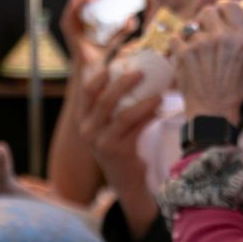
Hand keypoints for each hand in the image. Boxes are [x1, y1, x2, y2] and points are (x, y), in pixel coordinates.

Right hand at [60, 0, 137, 70]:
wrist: (93, 65)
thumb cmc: (102, 50)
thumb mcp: (118, 37)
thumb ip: (126, 29)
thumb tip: (134, 17)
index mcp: (87, 13)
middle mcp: (78, 14)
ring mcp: (71, 18)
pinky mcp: (67, 25)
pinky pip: (71, 9)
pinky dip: (79, 1)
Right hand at [77, 66, 159, 197]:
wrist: (124, 178)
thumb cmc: (118, 142)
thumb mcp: (106, 124)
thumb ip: (110, 102)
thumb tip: (128, 68)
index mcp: (82, 118)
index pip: (86, 92)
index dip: (100, 75)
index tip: (116, 63)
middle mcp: (87, 131)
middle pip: (105, 100)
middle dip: (124, 83)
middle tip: (142, 72)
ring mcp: (101, 143)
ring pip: (123, 116)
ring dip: (144, 102)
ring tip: (160, 93)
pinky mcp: (118, 152)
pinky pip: (137, 129)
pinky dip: (150, 116)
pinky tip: (160, 109)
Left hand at [169, 0, 242, 126]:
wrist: (213, 112)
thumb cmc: (234, 93)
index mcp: (240, 37)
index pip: (230, 4)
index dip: (223, 7)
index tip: (220, 13)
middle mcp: (221, 36)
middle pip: (208, 10)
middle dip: (205, 19)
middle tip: (205, 31)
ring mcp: (200, 43)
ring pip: (190, 26)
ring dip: (191, 35)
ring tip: (195, 49)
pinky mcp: (183, 52)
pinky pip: (175, 37)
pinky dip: (177, 45)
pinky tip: (182, 54)